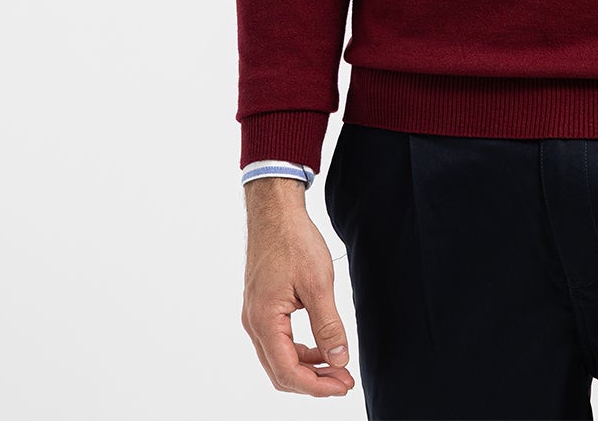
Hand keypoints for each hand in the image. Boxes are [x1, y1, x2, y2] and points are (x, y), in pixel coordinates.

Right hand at [242, 182, 356, 397]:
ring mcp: (255, 315)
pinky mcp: (261, 306)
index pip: (288, 372)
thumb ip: (329, 325)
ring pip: (279, 358)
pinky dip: (299, 350)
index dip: (317, 386)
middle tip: (343, 382)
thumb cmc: (293, 241)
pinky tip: (321, 347)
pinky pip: (278, 341)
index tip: (343, 385)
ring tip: (337, 366)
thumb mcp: (318, 284)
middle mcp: (254, 323)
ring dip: (308, 367)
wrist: (275, 212)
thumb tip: (340, 359)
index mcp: (264, 321)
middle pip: (280, 372)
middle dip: (313, 382)